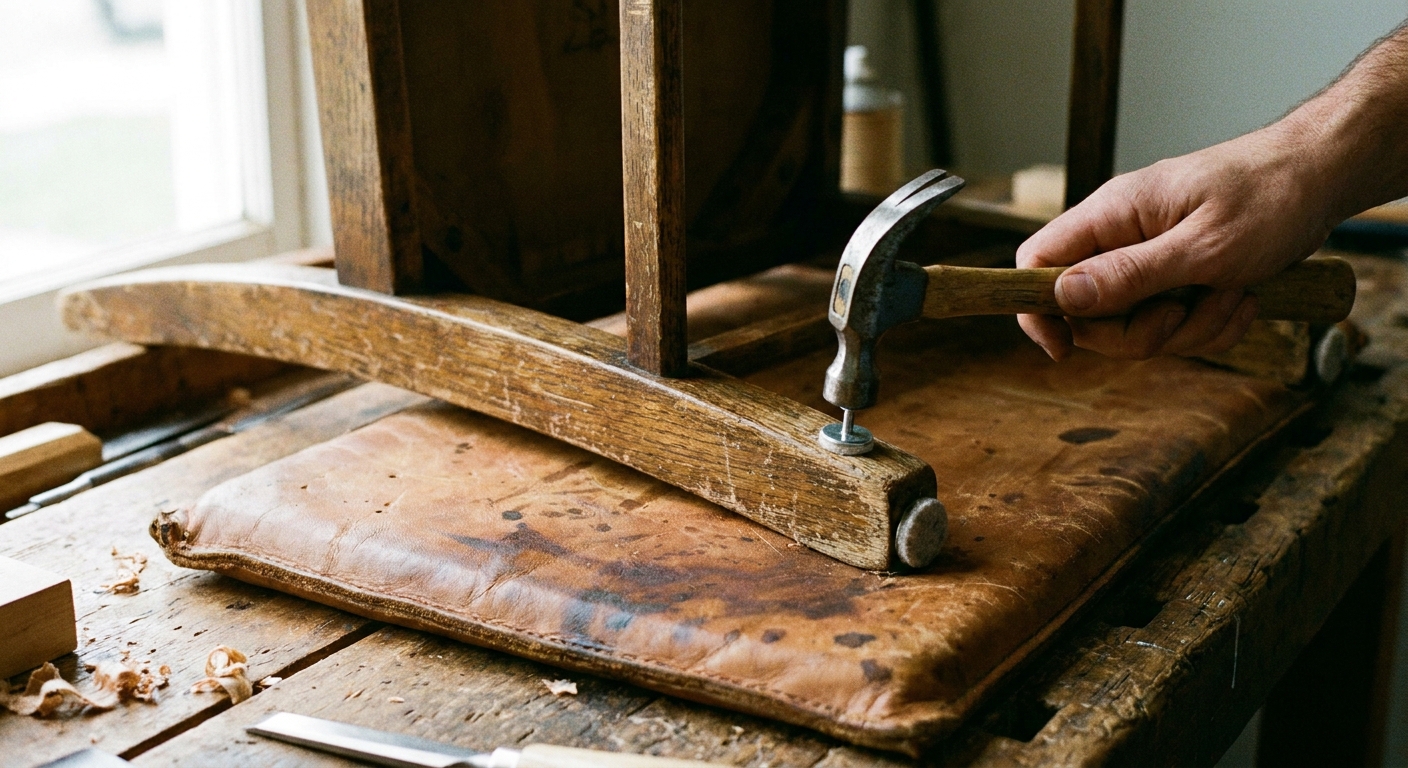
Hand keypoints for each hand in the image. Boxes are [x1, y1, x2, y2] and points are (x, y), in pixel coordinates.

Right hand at [1016, 127, 1338, 360]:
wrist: (1325, 178)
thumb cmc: (1269, 196)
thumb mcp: (1202, 246)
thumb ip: (1128, 275)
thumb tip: (1061, 298)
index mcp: (1111, 216)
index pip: (1036, 263)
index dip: (1037, 311)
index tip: (1062, 349)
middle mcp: (1120, 237)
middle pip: (1087, 313)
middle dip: (1137, 332)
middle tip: (1180, 313)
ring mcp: (1150, 259)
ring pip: (1136, 326)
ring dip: (1189, 328)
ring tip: (1230, 294)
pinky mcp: (1180, 277)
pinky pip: (1175, 325)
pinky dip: (1211, 323)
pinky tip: (1242, 296)